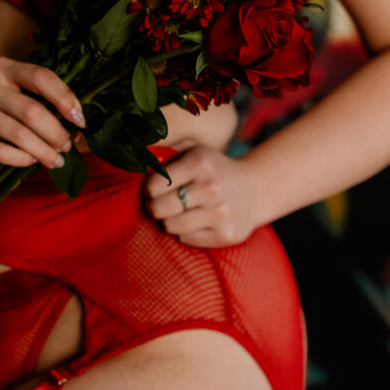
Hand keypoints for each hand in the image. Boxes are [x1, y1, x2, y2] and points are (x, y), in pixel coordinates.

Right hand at [0, 56, 85, 168]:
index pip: (41, 77)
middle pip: (32, 111)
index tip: (80, 119)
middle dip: (56, 132)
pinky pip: (0, 152)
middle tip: (67, 145)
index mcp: (5, 68)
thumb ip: (44, 101)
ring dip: (44, 151)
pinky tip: (32, 161)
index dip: (65, 98)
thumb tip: (79, 128)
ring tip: (56, 159)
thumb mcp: (17, 91)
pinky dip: (22, 159)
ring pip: (18, 134)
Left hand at [143, 144, 261, 247]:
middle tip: (159, 205)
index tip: (153, 190)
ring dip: (169, 221)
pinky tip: (195, 222)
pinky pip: (187, 239)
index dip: (148, 190)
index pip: (153, 185)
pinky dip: (185, 233)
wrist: (256, 188)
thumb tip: (133, 154)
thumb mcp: (195, 150)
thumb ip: (166, 151)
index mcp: (200, 164)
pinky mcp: (227, 234)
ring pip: (171, 226)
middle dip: (154, 208)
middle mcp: (212, 188)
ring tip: (178, 213)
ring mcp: (221, 213)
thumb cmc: (214, 169)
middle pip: (159, 208)